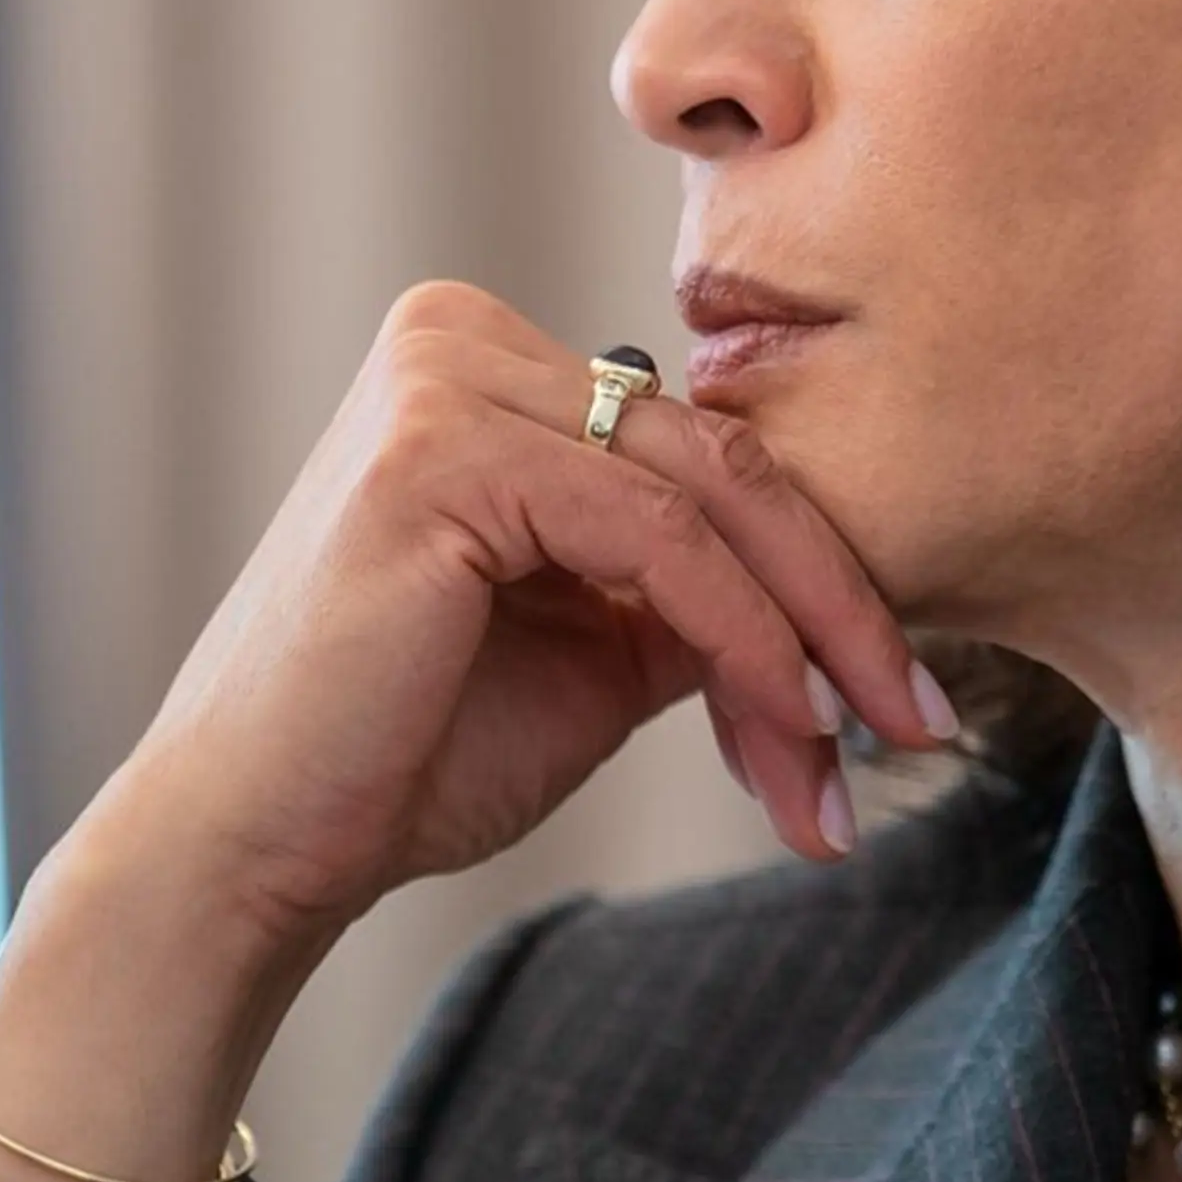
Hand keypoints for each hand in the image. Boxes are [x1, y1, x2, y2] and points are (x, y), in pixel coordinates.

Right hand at [97, 279, 954, 954]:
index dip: (819, 575)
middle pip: (720, 459)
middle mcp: (459, 335)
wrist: (256, 846)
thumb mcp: (596, 652)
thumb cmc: (404, 755)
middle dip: (838, 608)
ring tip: (859, 761)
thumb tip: (846, 597)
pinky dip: (744, 637)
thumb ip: (699, 591)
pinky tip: (790, 728)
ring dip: (807, 638)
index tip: (903, 696)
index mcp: (487, 362)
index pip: (703, 449)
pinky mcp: (439, 448)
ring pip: (706, 496)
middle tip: (925, 725)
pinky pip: (655, 539)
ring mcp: (443, 378)